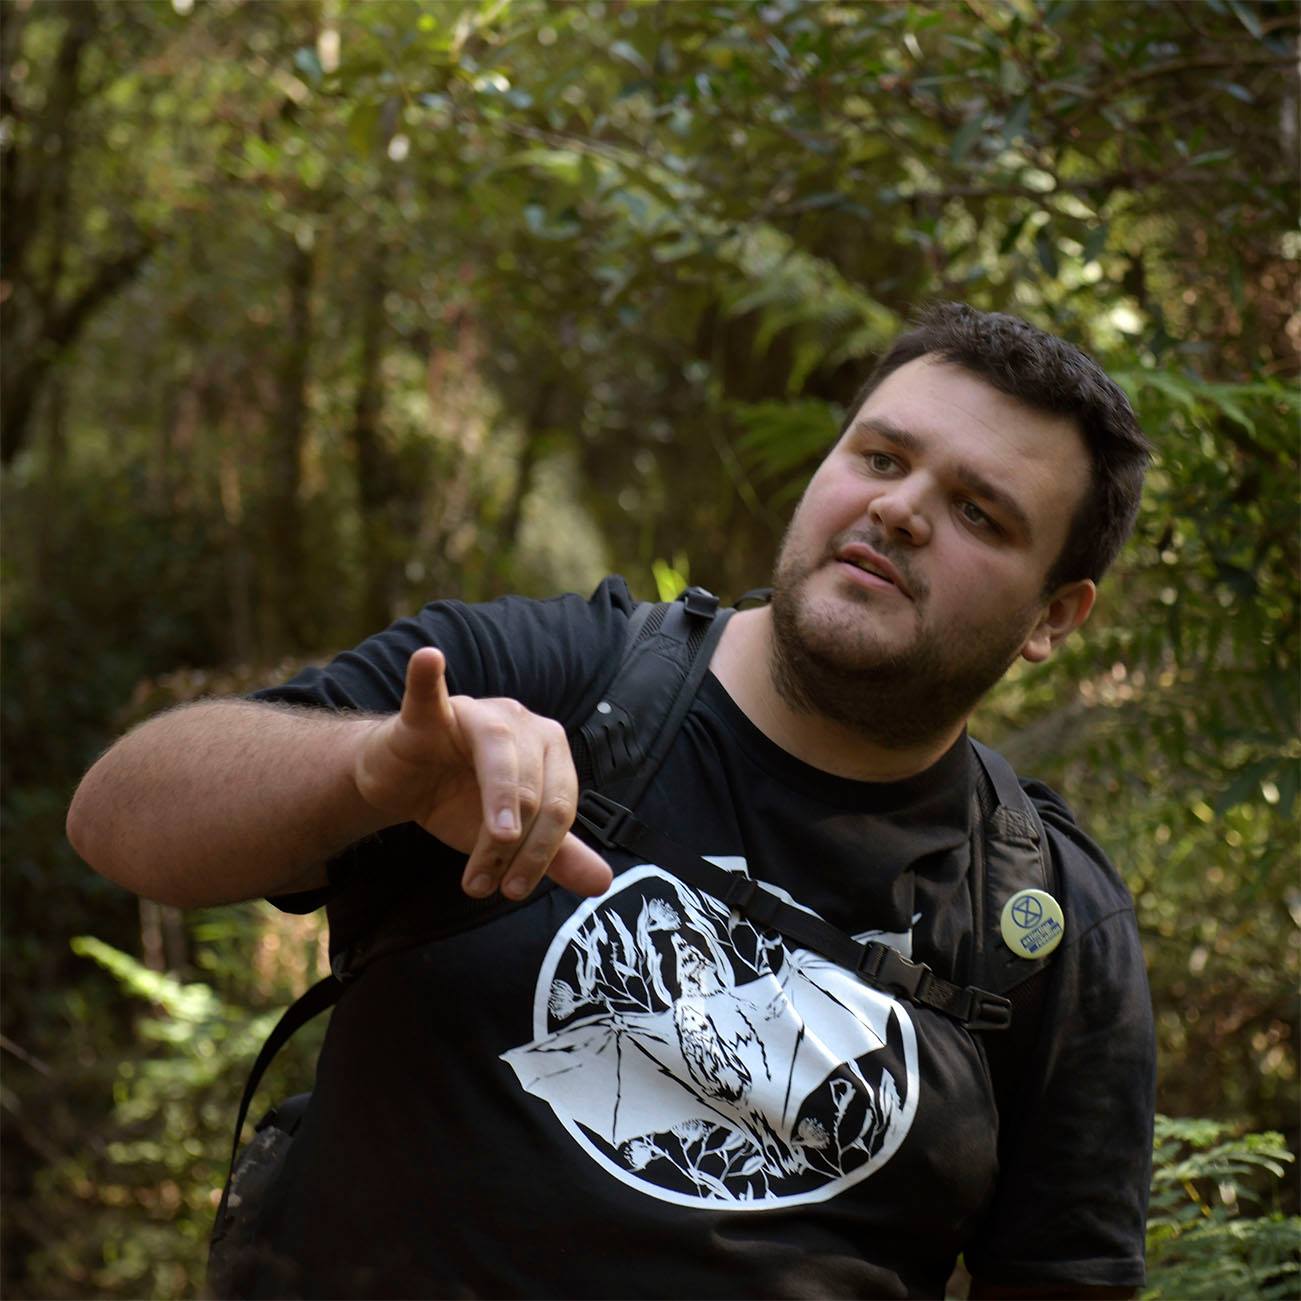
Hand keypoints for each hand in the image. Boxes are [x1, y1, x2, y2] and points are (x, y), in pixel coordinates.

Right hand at [353, 647, 612, 900]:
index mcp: (549, 748)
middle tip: (483, 887)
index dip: (541, 854)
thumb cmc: (460, 800)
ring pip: (498, 759)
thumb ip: (557, 855)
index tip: (513, 890)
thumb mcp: (512, 835)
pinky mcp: (429, 713)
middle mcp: (520, 723)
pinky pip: (430, 693)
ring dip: (491, 813)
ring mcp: (476, 712)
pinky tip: (429, 660)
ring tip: (481, 857)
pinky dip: (427, 676)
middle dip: (509, 849)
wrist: (404, 783)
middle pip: (533, 790)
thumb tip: (604, 883)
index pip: (560, 805)